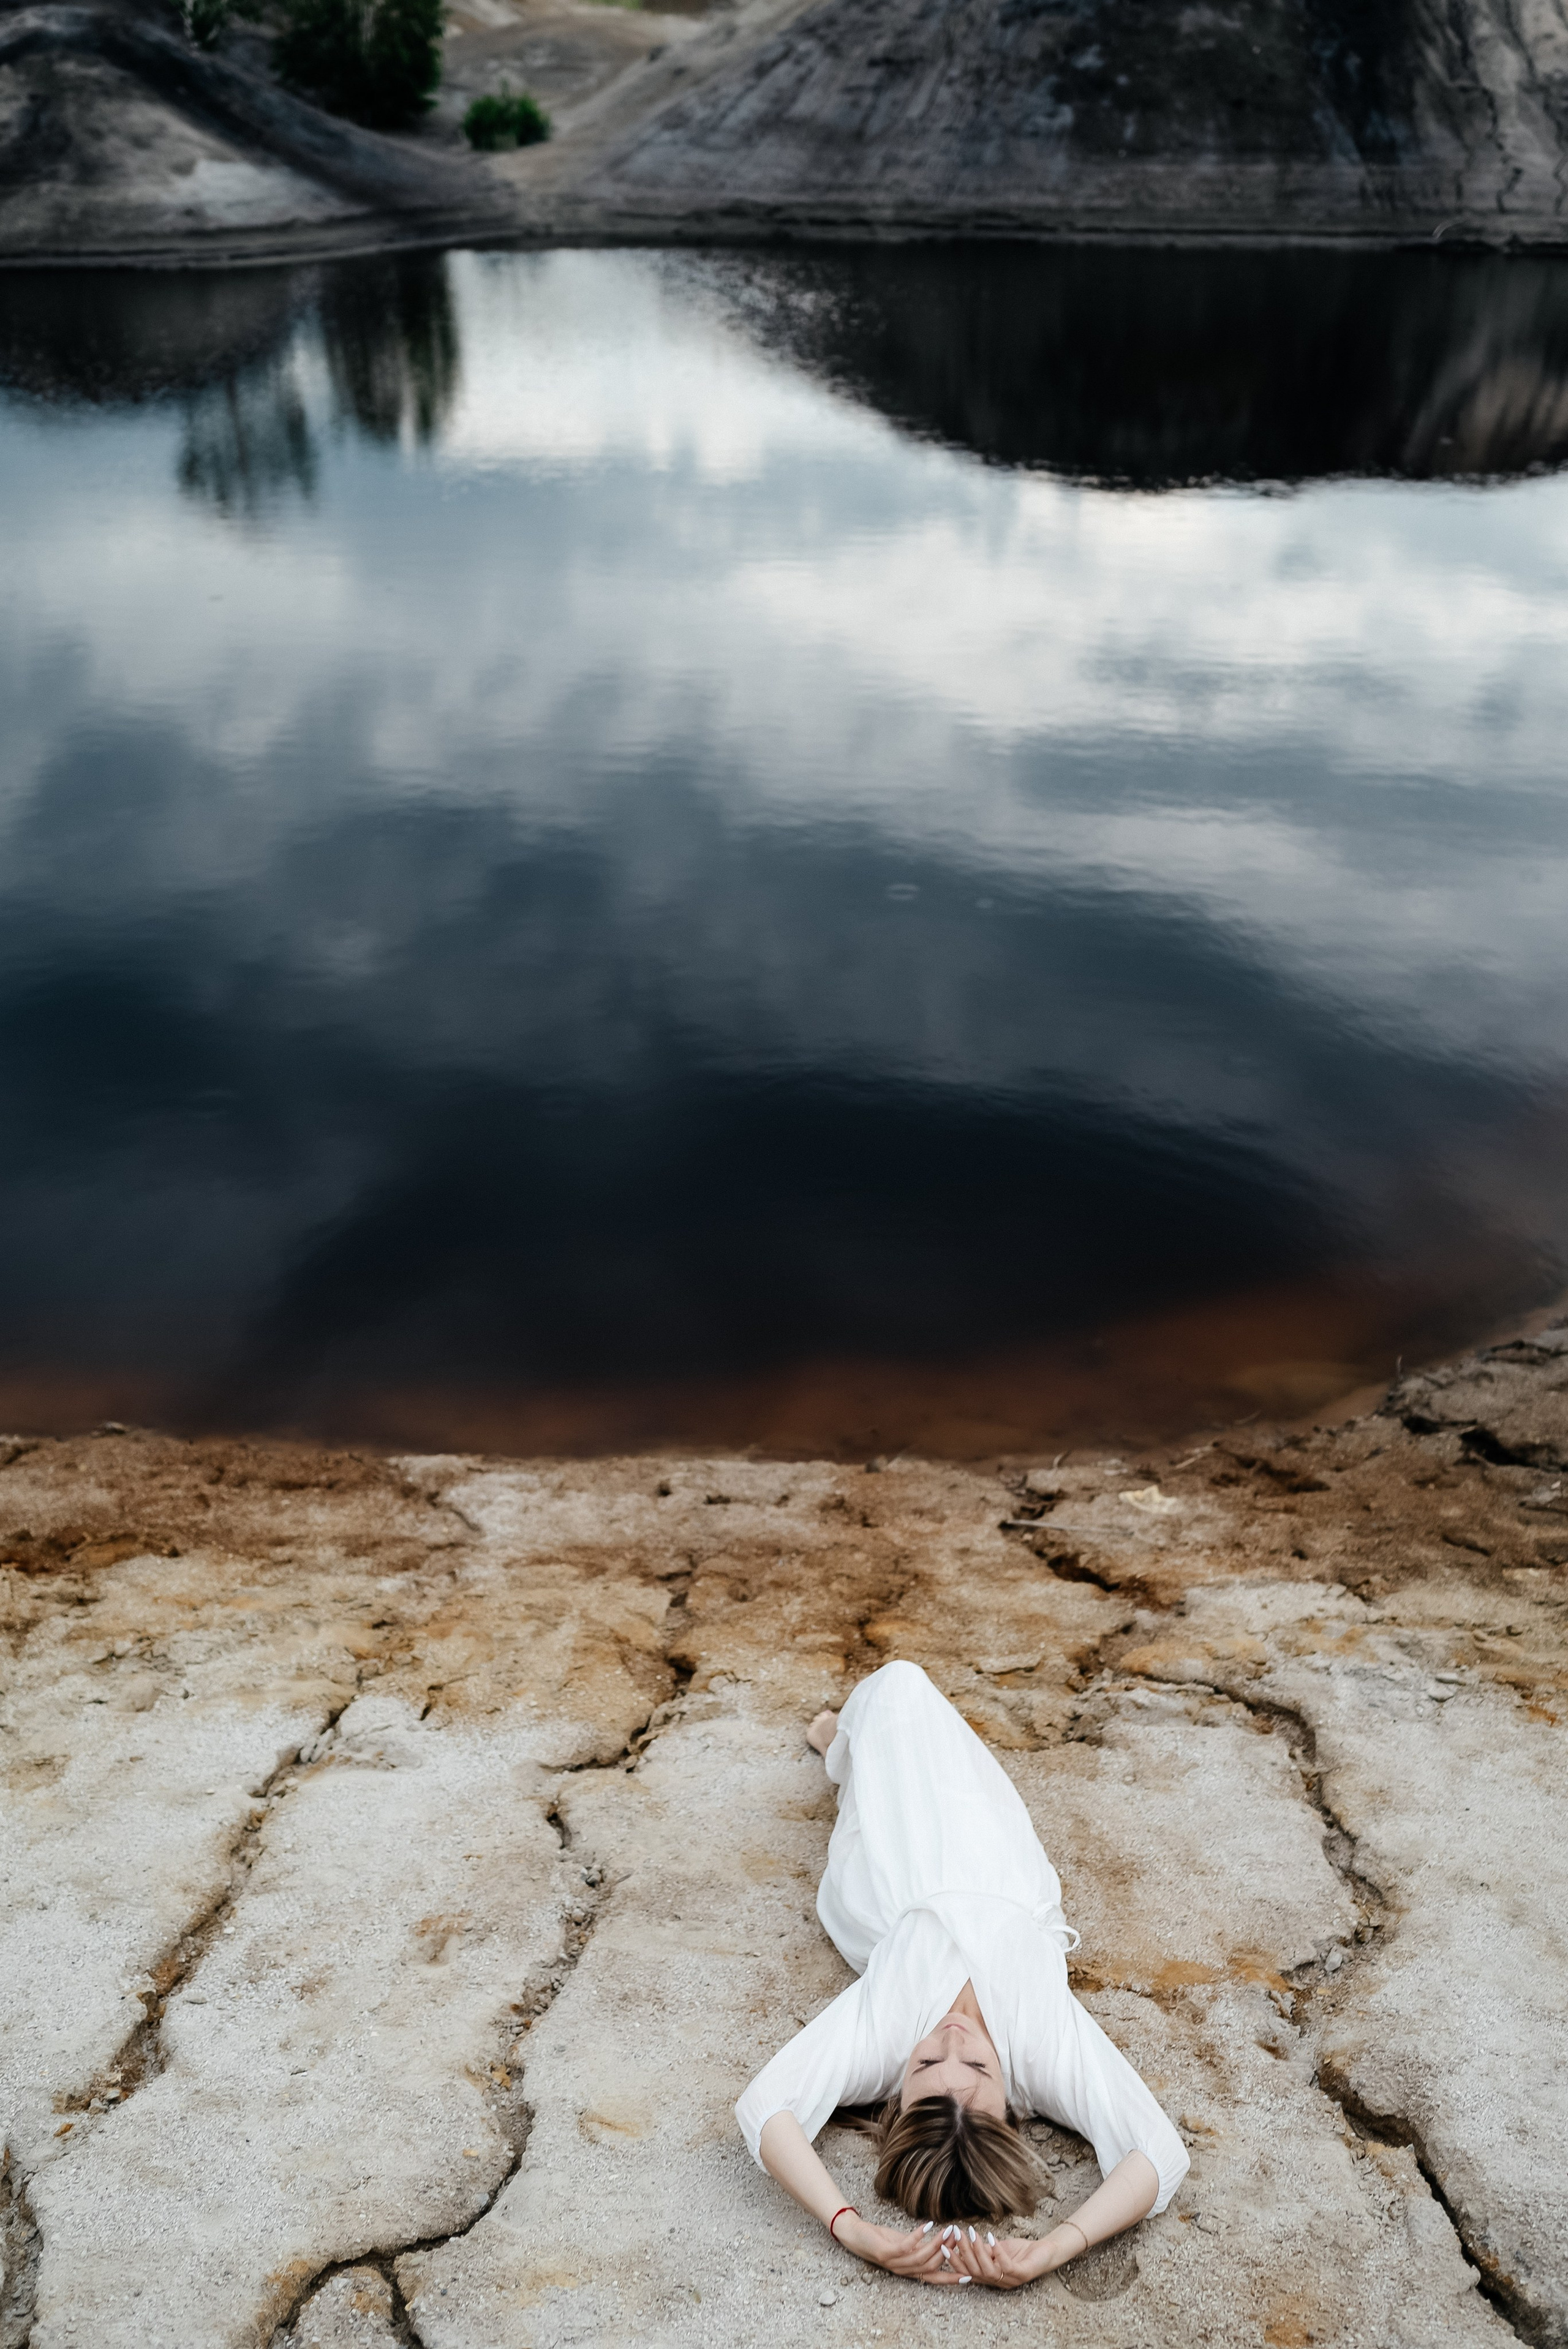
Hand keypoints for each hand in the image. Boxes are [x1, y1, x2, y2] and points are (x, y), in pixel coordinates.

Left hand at [836, 2215, 970, 2284]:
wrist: (857, 2236)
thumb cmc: (882, 2240)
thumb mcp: (905, 2245)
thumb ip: (921, 2248)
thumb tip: (943, 2242)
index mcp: (910, 2271)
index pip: (934, 2278)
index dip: (951, 2279)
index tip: (970, 2276)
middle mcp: (904, 2271)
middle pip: (931, 2268)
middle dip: (948, 2254)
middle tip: (961, 2239)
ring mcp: (894, 2263)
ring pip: (921, 2258)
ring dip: (937, 2244)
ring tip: (949, 2231)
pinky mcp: (886, 2252)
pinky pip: (906, 2246)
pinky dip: (918, 2236)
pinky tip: (928, 2225)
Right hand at [946, 2225, 1072, 2287]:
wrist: (1045, 2253)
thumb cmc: (1019, 2252)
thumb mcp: (997, 2249)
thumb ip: (983, 2250)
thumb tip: (964, 2242)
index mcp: (989, 2277)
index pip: (967, 2271)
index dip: (955, 2261)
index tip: (943, 2246)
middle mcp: (997, 2282)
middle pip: (975, 2271)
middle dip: (963, 2252)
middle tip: (956, 2234)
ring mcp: (1010, 2280)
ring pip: (988, 2270)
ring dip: (978, 2251)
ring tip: (971, 2233)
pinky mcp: (1022, 2274)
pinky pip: (1006, 2266)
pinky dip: (997, 2251)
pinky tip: (991, 2238)